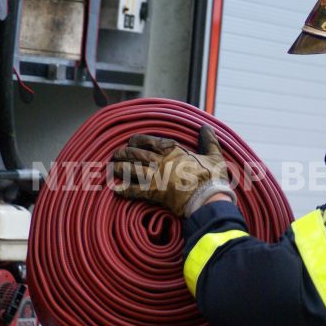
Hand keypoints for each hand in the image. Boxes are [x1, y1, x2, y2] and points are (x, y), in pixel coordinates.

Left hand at [112, 125, 235, 216]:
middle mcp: (161, 160)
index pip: (148, 140)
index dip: (136, 141)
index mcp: (173, 150)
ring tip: (112, 169)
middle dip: (122, 154)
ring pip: (130, 169)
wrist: (209, 198)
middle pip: (134, 153)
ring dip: (118, 168)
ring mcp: (156, 176)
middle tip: (116, 155)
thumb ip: (209, 141)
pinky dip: (122, 190)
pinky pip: (133, 190)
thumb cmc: (212, 178)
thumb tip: (206, 127)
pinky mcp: (154, 192)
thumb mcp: (214, 156)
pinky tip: (114, 189)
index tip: (131, 143)